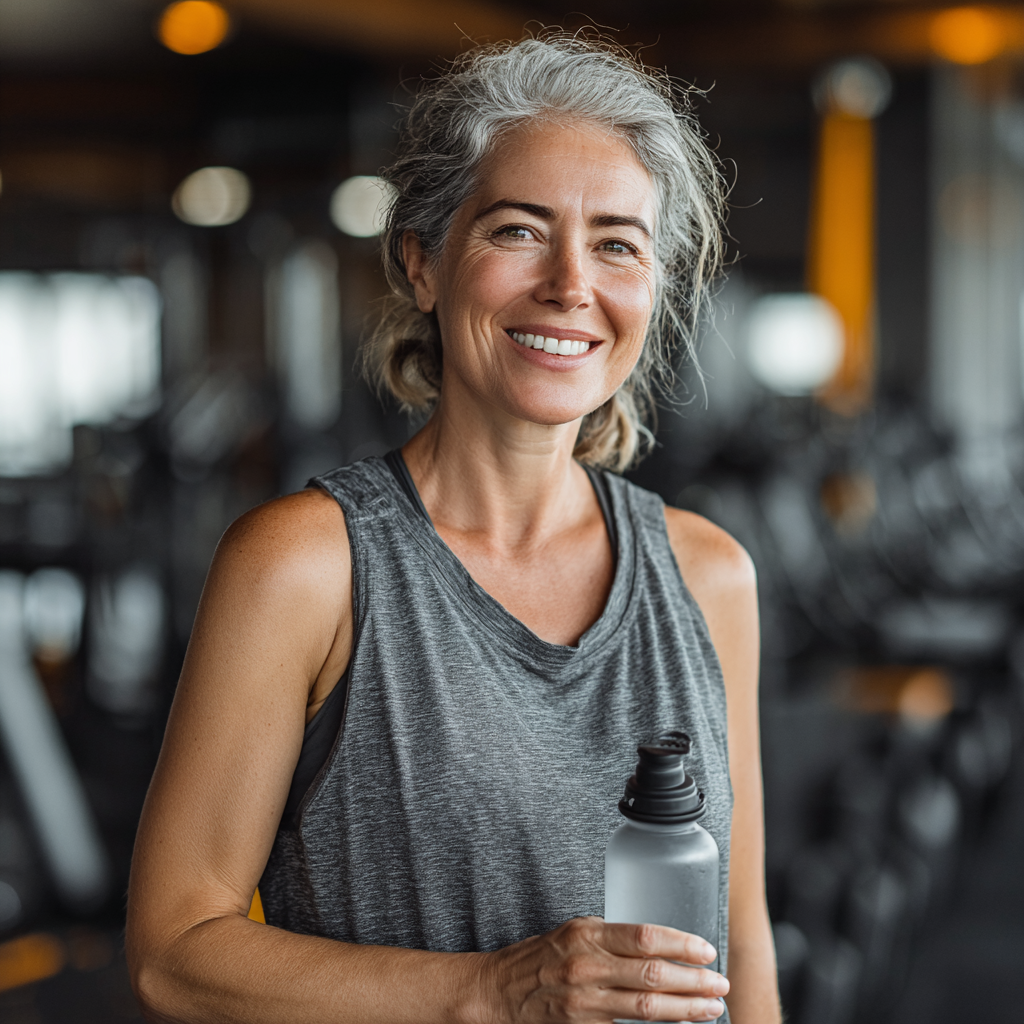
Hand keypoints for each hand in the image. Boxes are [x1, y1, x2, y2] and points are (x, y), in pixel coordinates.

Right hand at [475, 916, 728, 1022]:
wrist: (499, 991)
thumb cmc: (540, 958)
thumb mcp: (573, 933)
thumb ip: (610, 938)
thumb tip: (658, 944)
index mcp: (586, 934)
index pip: (643, 937)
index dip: (680, 944)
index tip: (706, 950)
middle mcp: (586, 966)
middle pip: (652, 974)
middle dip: (693, 980)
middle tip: (720, 983)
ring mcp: (584, 1001)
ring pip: (646, 1006)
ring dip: (685, 1009)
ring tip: (711, 1007)